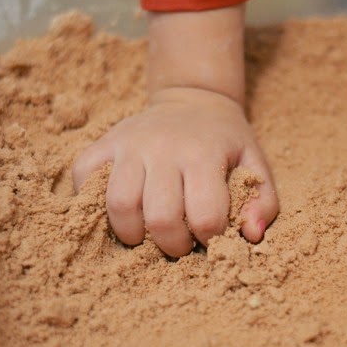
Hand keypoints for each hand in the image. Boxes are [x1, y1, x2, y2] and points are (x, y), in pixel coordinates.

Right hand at [72, 87, 278, 256]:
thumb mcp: (256, 165)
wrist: (193, 100)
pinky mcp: (105, 142)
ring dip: (132, 234)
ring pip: (118, 205)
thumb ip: (263, 202)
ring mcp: (130, 143)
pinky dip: (93, 203)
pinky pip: (84, 178)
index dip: (209, 239)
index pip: (205, 216)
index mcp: (204, 154)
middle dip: (172, 245)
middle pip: (160, 218)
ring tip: (146, 233)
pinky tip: (120, 209)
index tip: (209, 236)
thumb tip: (251, 236)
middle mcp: (164, 147)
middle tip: (179, 243)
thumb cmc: (226, 144)